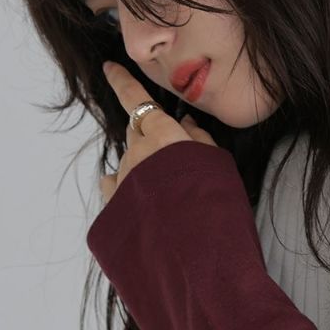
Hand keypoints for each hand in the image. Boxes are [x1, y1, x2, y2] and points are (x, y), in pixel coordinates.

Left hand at [97, 60, 218, 205]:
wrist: (198, 262)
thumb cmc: (217, 212)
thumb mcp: (220, 168)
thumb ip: (200, 140)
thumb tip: (186, 122)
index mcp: (162, 137)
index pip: (136, 99)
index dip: (122, 81)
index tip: (109, 67)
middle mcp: (136, 155)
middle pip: (135, 131)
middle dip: (147, 132)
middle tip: (170, 151)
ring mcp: (122, 183)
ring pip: (130, 162)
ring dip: (144, 168)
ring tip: (168, 194)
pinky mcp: (114, 210)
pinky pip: (115, 189)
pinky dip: (125, 189)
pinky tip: (138, 204)